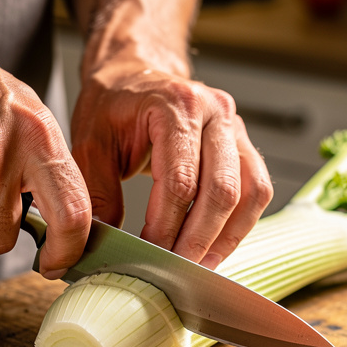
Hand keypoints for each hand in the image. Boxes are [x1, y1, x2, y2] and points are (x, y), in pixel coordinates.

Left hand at [69, 56, 272, 268]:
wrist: (134, 75)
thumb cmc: (112, 106)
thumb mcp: (90, 145)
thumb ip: (97, 194)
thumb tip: (105, 245)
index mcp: (176, 105)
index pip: (180, 181)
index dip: (166, 227)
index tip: (148, 255)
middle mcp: (215, 112)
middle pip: (221, 191)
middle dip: (197, 239)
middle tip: (174, 271)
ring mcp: (235, 128)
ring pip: (248, 193)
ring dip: (225, 237)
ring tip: (198, 266)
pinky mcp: (243, 146)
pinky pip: (257, 191)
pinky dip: (239, 225)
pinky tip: (215, 246)